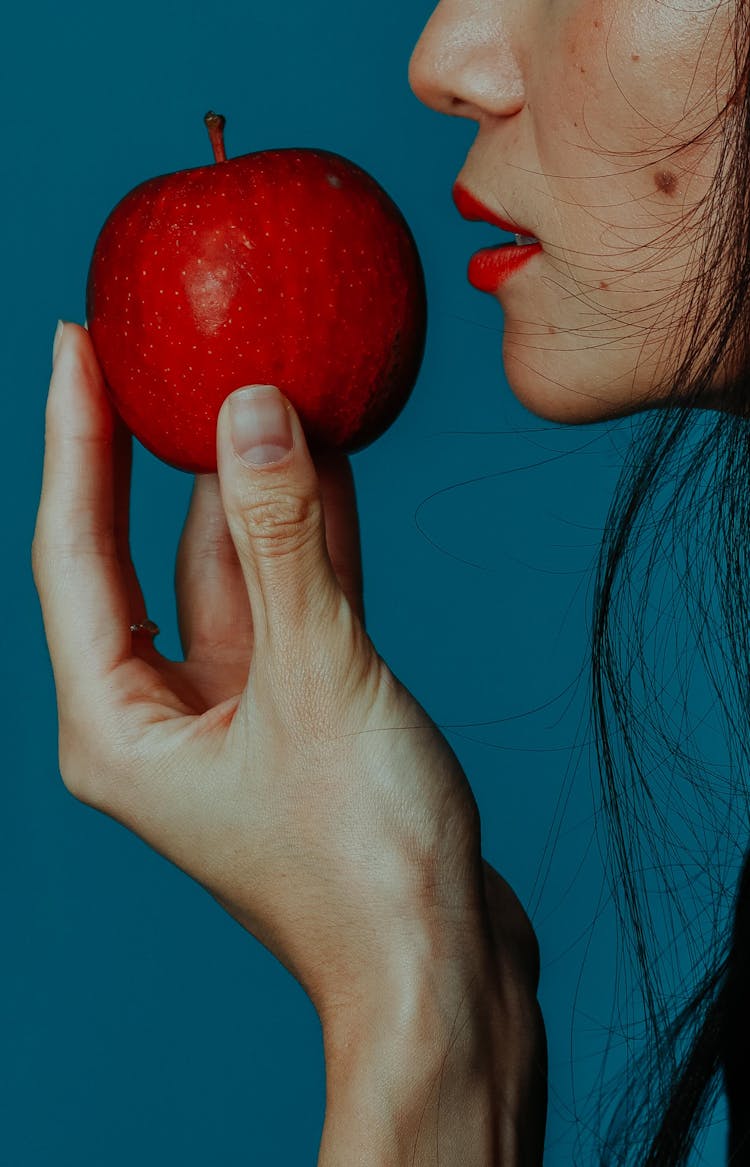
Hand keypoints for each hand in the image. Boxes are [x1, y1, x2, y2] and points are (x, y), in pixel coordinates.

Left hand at [32, 323, 489, 1014]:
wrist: (440, 968)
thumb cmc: (364, 864)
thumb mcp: (319, 680)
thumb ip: (285, 541)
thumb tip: (253, 411)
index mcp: (120, 722)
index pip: (73, 550)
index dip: (71, 437)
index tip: (73, 343)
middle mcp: (161, 715)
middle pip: (142, 552)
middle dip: (158, 450)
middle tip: (166, 347)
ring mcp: (231, 713)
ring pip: (227, 570)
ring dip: (250, 485)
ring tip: (262, 382)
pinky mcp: (296, 714)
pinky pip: (288, 599)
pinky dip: (307, 535)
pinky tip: (325, 462)